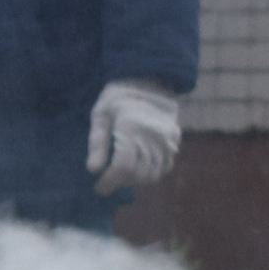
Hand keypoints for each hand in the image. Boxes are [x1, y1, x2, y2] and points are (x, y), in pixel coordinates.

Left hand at [84, 79, 180, 194]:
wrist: (150, 81)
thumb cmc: (118, 98)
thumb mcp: (100, 114)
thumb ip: (97, 142)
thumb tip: (93, 170)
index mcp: (131, 127)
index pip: (122, 167)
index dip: (109, 182)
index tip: (99, 188)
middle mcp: (153, 135)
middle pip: (137, 174)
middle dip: (120, 182)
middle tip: (107, 180)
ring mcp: (167, 140)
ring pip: (152, 174)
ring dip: (134, 180)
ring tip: (121, 173)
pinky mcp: (175, 142)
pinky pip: (164, 168)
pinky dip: (150, 173)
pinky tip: (137, 167)